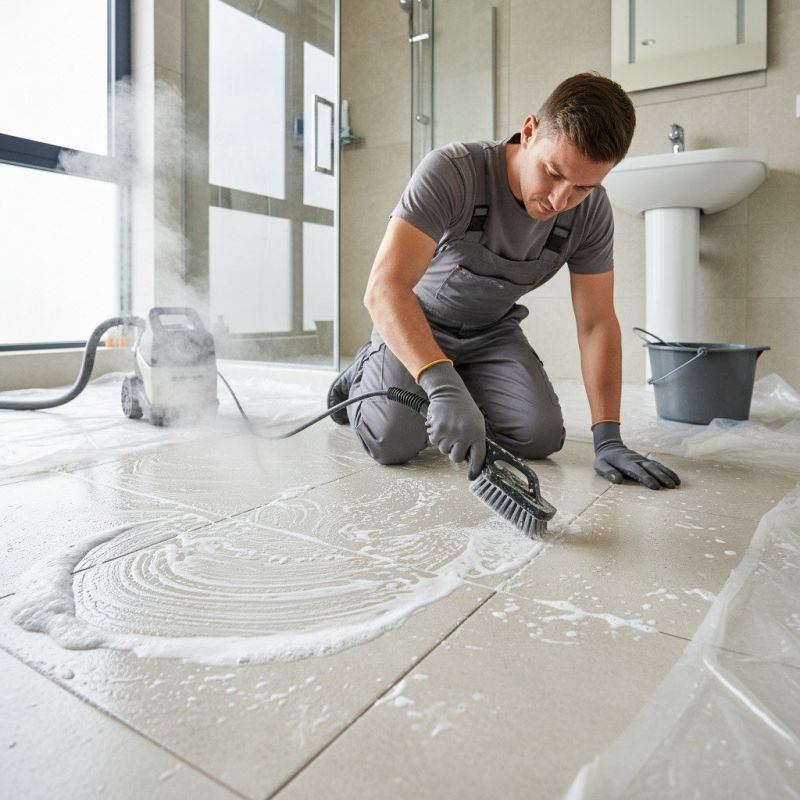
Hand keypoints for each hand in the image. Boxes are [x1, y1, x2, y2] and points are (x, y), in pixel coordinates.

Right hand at [418, 362, 485, 479]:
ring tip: (448, 428)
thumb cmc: (464, 408)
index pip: (478, 457)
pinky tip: (440, 426)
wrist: (449, 392)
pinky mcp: (437, 430)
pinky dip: (436, 437)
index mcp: (478, 433)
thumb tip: (471, 458)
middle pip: (456, 458)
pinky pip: (435, 443)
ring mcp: (450, 433)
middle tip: (455, 441)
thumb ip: (475, 439)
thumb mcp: (476, 422)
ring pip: (444, 450)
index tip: (472, 475)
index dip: (475, 468)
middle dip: (455, 452)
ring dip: (445, 442)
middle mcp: (465, 435)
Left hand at [592, 422, 679, 489]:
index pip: (637, 471)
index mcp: (625, 462)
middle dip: (661, 477)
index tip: (655, 486)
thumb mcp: (600, 465)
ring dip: (667, 474)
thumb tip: (617, 480)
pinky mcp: (646, 460)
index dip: (646, 478)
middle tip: (671, 487)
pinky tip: (675, 478)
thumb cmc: (604, 460)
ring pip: (657, 466)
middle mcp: (636, 460)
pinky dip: (667, 471)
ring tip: (676, 484)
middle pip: (651, 468)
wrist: (610, 447)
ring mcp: (642, 459)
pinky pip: (658, 465)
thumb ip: (608, 472)